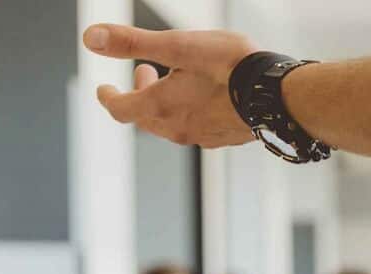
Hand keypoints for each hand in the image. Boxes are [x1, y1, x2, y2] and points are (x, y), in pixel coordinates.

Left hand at [82, 24, 257, 147]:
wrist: (279, 95)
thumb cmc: (232, 68)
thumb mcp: (178, 46)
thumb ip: (133, 42)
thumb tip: (91, 39)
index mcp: (161, 106)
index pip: (121, 109)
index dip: (109, 97)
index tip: (104, 89)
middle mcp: (179, 127)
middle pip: (145, 119)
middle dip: (138, 97)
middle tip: (144, 74)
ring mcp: (203, 136)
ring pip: (172, 125)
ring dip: (165, 105)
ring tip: (177, 84)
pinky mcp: (226, 138)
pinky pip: (198, 129)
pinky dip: (191, 114)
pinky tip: (206, 100)